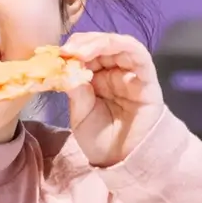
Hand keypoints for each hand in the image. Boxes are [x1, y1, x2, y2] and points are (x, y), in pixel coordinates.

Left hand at [62, 32, 165, 167]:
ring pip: (118, 44)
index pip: (85, 53)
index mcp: (96, 78)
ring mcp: (131, 72)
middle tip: (64, 51)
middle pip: (100, 44)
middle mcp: (114, 71)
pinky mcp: (147, 77)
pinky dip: (121, 45)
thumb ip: (76, 91)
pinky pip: (138, 54)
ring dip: (98, 42)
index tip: (54, 55)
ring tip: (79, 51)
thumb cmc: (102, 140)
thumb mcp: (81, 115)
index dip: (70, 50)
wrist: (124, 160)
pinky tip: (104, 47)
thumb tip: (66, 69)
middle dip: (81, 43)